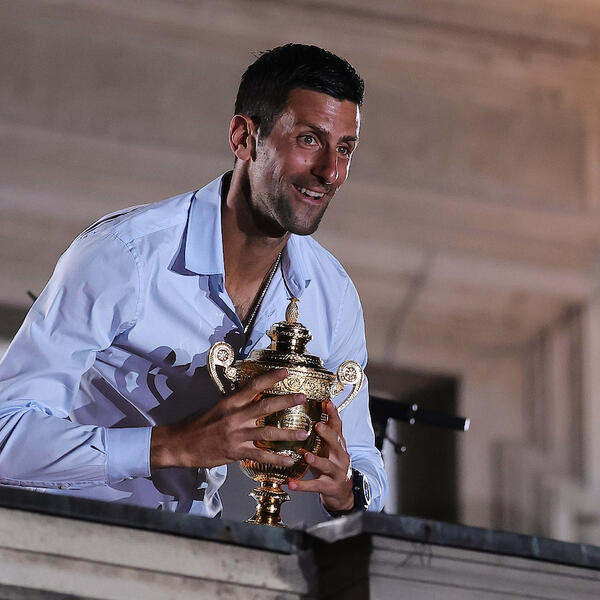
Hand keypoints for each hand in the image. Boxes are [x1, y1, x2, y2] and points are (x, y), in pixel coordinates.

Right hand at [150, 368, 307, 469]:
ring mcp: (236, 435)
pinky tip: (289, 461)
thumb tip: (252, 396)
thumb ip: (235, 404)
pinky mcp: (235, 452)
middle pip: (265, 406)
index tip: (286, 372)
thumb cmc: (198, 425)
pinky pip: (260, 456)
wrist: (181, 444)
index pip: (253, 386)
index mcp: (230, 402)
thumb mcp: (217, 408)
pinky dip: (276, 460)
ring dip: (287, 433)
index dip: (270, 378)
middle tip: (303, 397)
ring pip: (267, 433)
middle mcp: (235, 416)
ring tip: (304, 433)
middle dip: (286, 401)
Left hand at [287, 400, 353, 512]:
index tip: (327, 403)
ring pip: (327, 465)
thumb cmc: (331, 463)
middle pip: (336, 444)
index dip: (334, 415)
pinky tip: (291, 484)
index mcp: (338, 444)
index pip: (338, 426)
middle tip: (317, 426)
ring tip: (306, 456)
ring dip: (317, 460)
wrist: (343, 491)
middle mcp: (340, 456)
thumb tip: (318, 406)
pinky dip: (303, 485)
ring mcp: (336, 472)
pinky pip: (315, 486)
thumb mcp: (330, 446)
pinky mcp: (329, 487)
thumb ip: (325, 430)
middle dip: (327, 434)